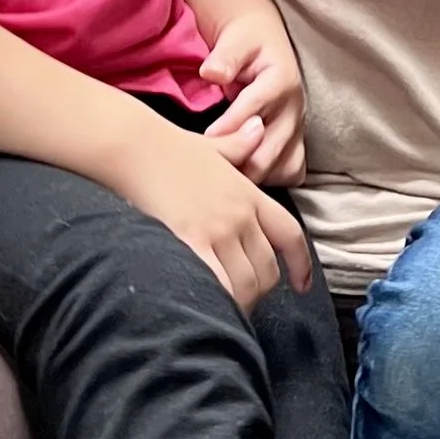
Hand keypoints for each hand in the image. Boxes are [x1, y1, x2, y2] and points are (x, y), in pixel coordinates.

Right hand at [105, 109, 313, 309]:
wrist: (137, 148)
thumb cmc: (169, 149)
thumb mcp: (214, 146)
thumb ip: (240, 145)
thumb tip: (257, 129)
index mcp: (251, 195)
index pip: (290, 235)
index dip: (301, 264)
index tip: (302, 285)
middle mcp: (241, 216)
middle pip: (267, 269)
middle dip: (260, 291)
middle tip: (244, 299)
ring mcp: (218, 231)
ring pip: (246, 283)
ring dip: (240, 303)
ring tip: (225, 309)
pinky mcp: (192, 243)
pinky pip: (218, 285)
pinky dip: (219, 302)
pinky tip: (208, 308)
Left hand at [200, 8, 306, 186]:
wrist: (263, 38)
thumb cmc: (244, 39)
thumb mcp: (235, 39)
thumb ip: (224, 57)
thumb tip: (212, 73)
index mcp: (281, 79)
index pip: (256, 111)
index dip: (230, 128)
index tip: (206, 141)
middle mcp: (295, 107)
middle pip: (270, 150)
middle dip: (239, 162)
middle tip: (209, 168)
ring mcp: (298, 127)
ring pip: (282, 167)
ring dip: (254, 176)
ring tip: (224, 176)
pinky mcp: (296, 140)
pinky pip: (291, 171)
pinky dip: (271, 178)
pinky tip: (246, 176)